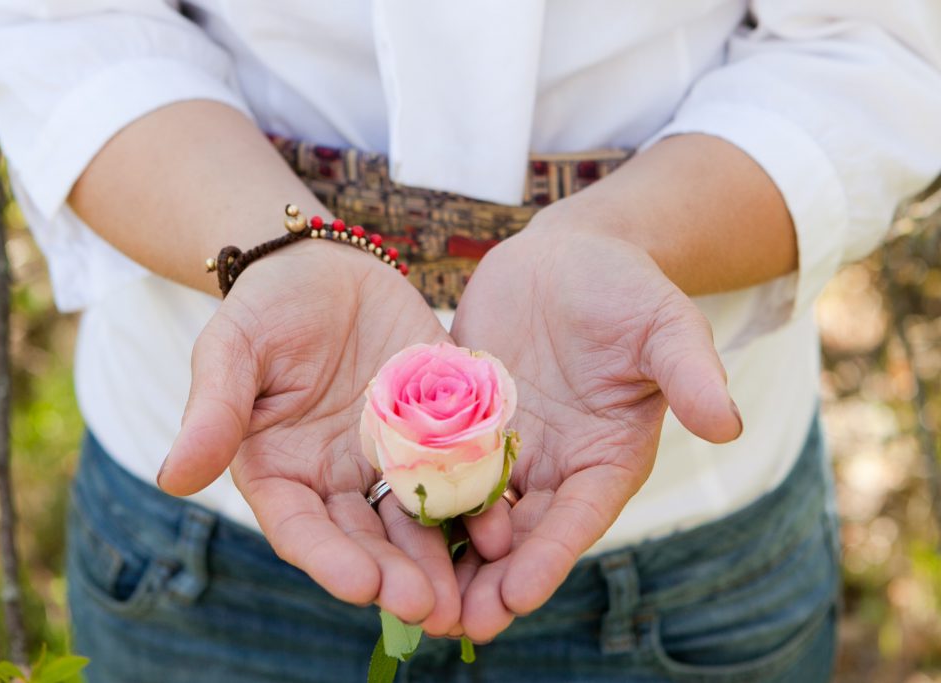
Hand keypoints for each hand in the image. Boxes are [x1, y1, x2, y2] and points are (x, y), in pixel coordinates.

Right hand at [157, 240, 468, 633]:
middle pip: (366, 538)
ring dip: (442, 555)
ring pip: (417, 517)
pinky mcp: (436, 431)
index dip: (329, 559)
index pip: (302, 528)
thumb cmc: (267, 307)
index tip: (360, 586)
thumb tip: (173, 478)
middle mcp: (337, 479)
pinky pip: (460, 468)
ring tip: (474, 590)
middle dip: (396, 574)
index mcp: (282, 472)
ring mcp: (390, 458)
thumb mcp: (232, 349)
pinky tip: (505, 522)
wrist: (327, 267)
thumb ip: (214, 411)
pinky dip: (480, 497)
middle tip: (429, 607)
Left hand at [450, 211, 742, 640]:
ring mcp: (503, 449)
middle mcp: (553, 467)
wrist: (565, 259)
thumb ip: (689, 373)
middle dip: (490, 580)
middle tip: (454, 625)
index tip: (516, 596)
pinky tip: (375, 527)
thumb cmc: (625, 288)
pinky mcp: (458, 424)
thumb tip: (728, 424)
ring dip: (445, 556)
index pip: (578, 517)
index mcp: (605, 458)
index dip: (549, 556)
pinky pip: (431, 464)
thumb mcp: (663, 324)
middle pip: (521, 534)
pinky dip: (411, 498)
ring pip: (471, 513)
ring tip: (410, 597)